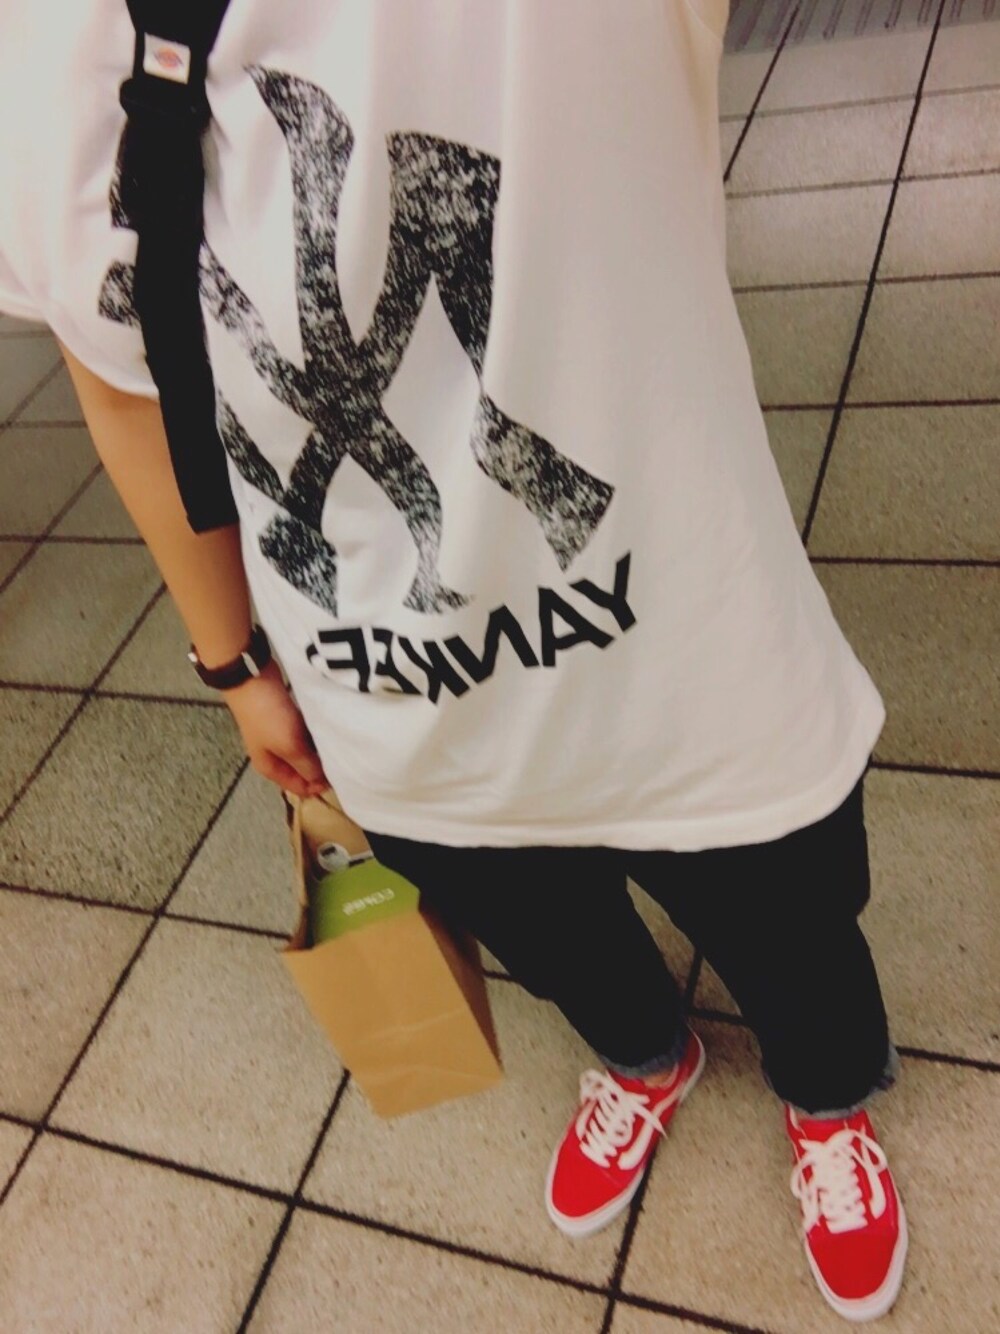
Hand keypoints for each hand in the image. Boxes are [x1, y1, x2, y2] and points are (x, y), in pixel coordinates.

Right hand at [223, 659, 330, 798]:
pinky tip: (328, 730)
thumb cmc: (268, 716)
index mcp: (271, 768)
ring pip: (306, 752)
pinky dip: (316, 735)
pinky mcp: (287, 720)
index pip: (300, 788)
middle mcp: (275, 756)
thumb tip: (322, 782)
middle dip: (321, 768)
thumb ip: (307, 766)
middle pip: (304, 771)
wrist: (252, 678)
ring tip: (338, 746)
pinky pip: (306, 734)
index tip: (340, 776)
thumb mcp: (289, 746)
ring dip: (320, 751)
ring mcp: (280, 737)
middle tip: (344, 760)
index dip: (319, 786)